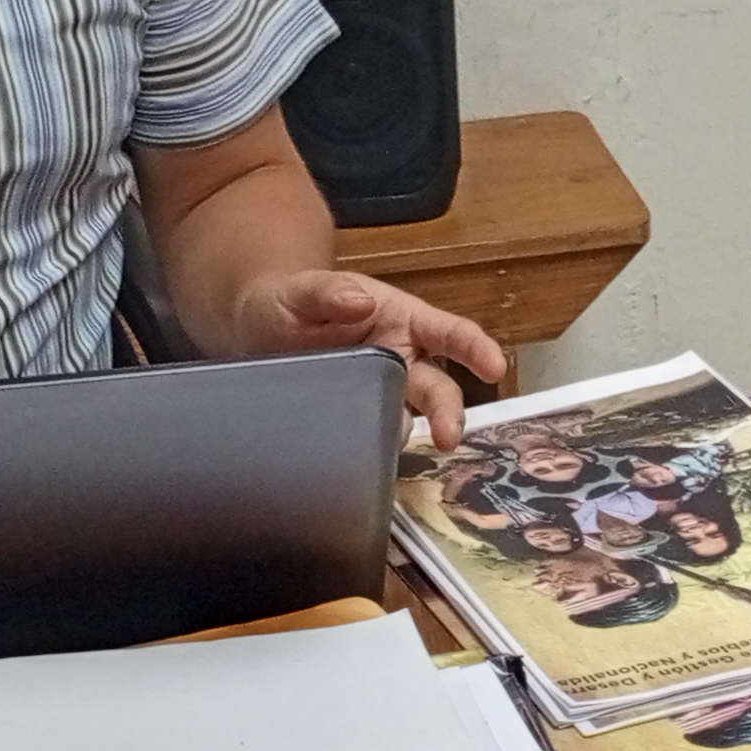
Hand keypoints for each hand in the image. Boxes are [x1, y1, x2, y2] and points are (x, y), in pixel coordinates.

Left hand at [225, 269, 508, 448]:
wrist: (255, 330)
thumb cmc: (288, 300)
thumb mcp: (302, 289)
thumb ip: (328, 293)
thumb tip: (362, 302)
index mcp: (400, 318)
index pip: (448, 332)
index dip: (475, 348)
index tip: (495, 367)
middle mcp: (401, 358)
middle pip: (438, 388)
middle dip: (448, 412)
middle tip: (446, 437)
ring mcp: (382, 391)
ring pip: (411, 417)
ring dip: (410, 434)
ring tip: (393, 448)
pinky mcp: (359, 417)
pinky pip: (378, 436)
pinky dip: (379, 450)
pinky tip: (370, 461)